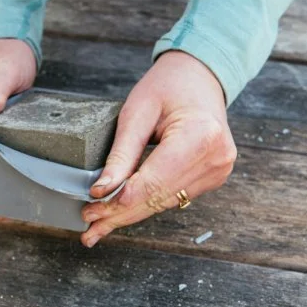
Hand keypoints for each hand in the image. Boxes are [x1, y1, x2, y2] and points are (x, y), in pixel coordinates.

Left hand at [81, 51, 236, 246]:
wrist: (199, 77)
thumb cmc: (166, 87)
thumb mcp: (136, 113)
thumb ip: (121, 154)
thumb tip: (101, 191)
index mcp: (199, 137)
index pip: (152, 183)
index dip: (118, 202)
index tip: (90, 212)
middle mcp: (215, 159)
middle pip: (157, 199)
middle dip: (119, 215)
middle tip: (89, 229)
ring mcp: (218, 170)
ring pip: (164, 204)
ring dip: (130, 215)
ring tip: (99, 226)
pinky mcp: (213, 177)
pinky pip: (173, 197)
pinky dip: (146, 204)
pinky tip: (122, 213)